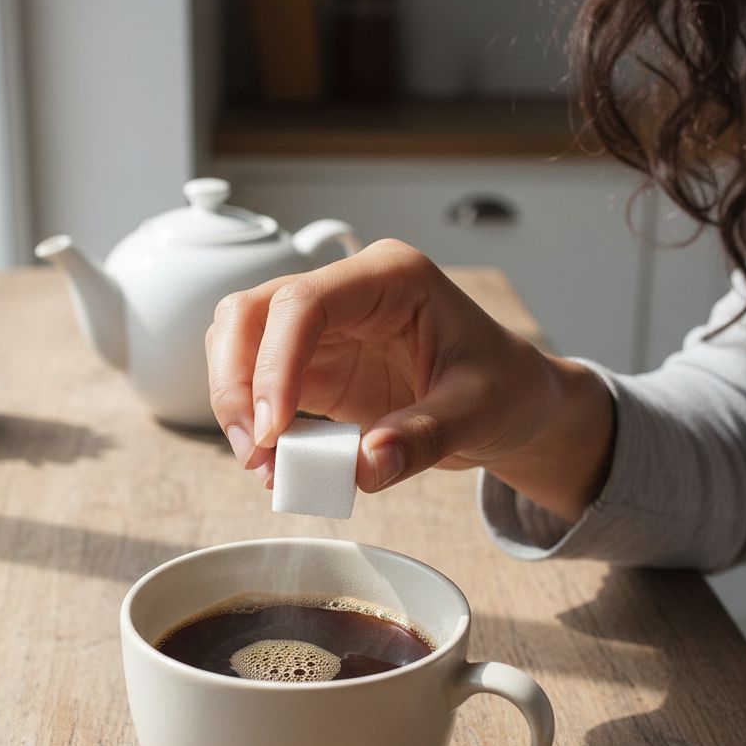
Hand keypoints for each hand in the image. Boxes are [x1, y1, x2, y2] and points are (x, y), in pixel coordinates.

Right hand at [205, 240, 613, 521]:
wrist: (511, 402)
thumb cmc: (504, 387)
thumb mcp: (478, 412)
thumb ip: (422, 438)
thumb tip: (362, 467)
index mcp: (391, 278)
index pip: (304, 302)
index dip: (275, 362)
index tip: (273, 430)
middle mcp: (347, 292)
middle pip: (251, 312)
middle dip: (235, 381)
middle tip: (255, 451)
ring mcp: (324, 329)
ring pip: (240, 342)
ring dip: (234, 402)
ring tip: (263, 465)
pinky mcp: (313, 367)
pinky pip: (259, 386)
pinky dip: (253, 424)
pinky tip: (273, 464)